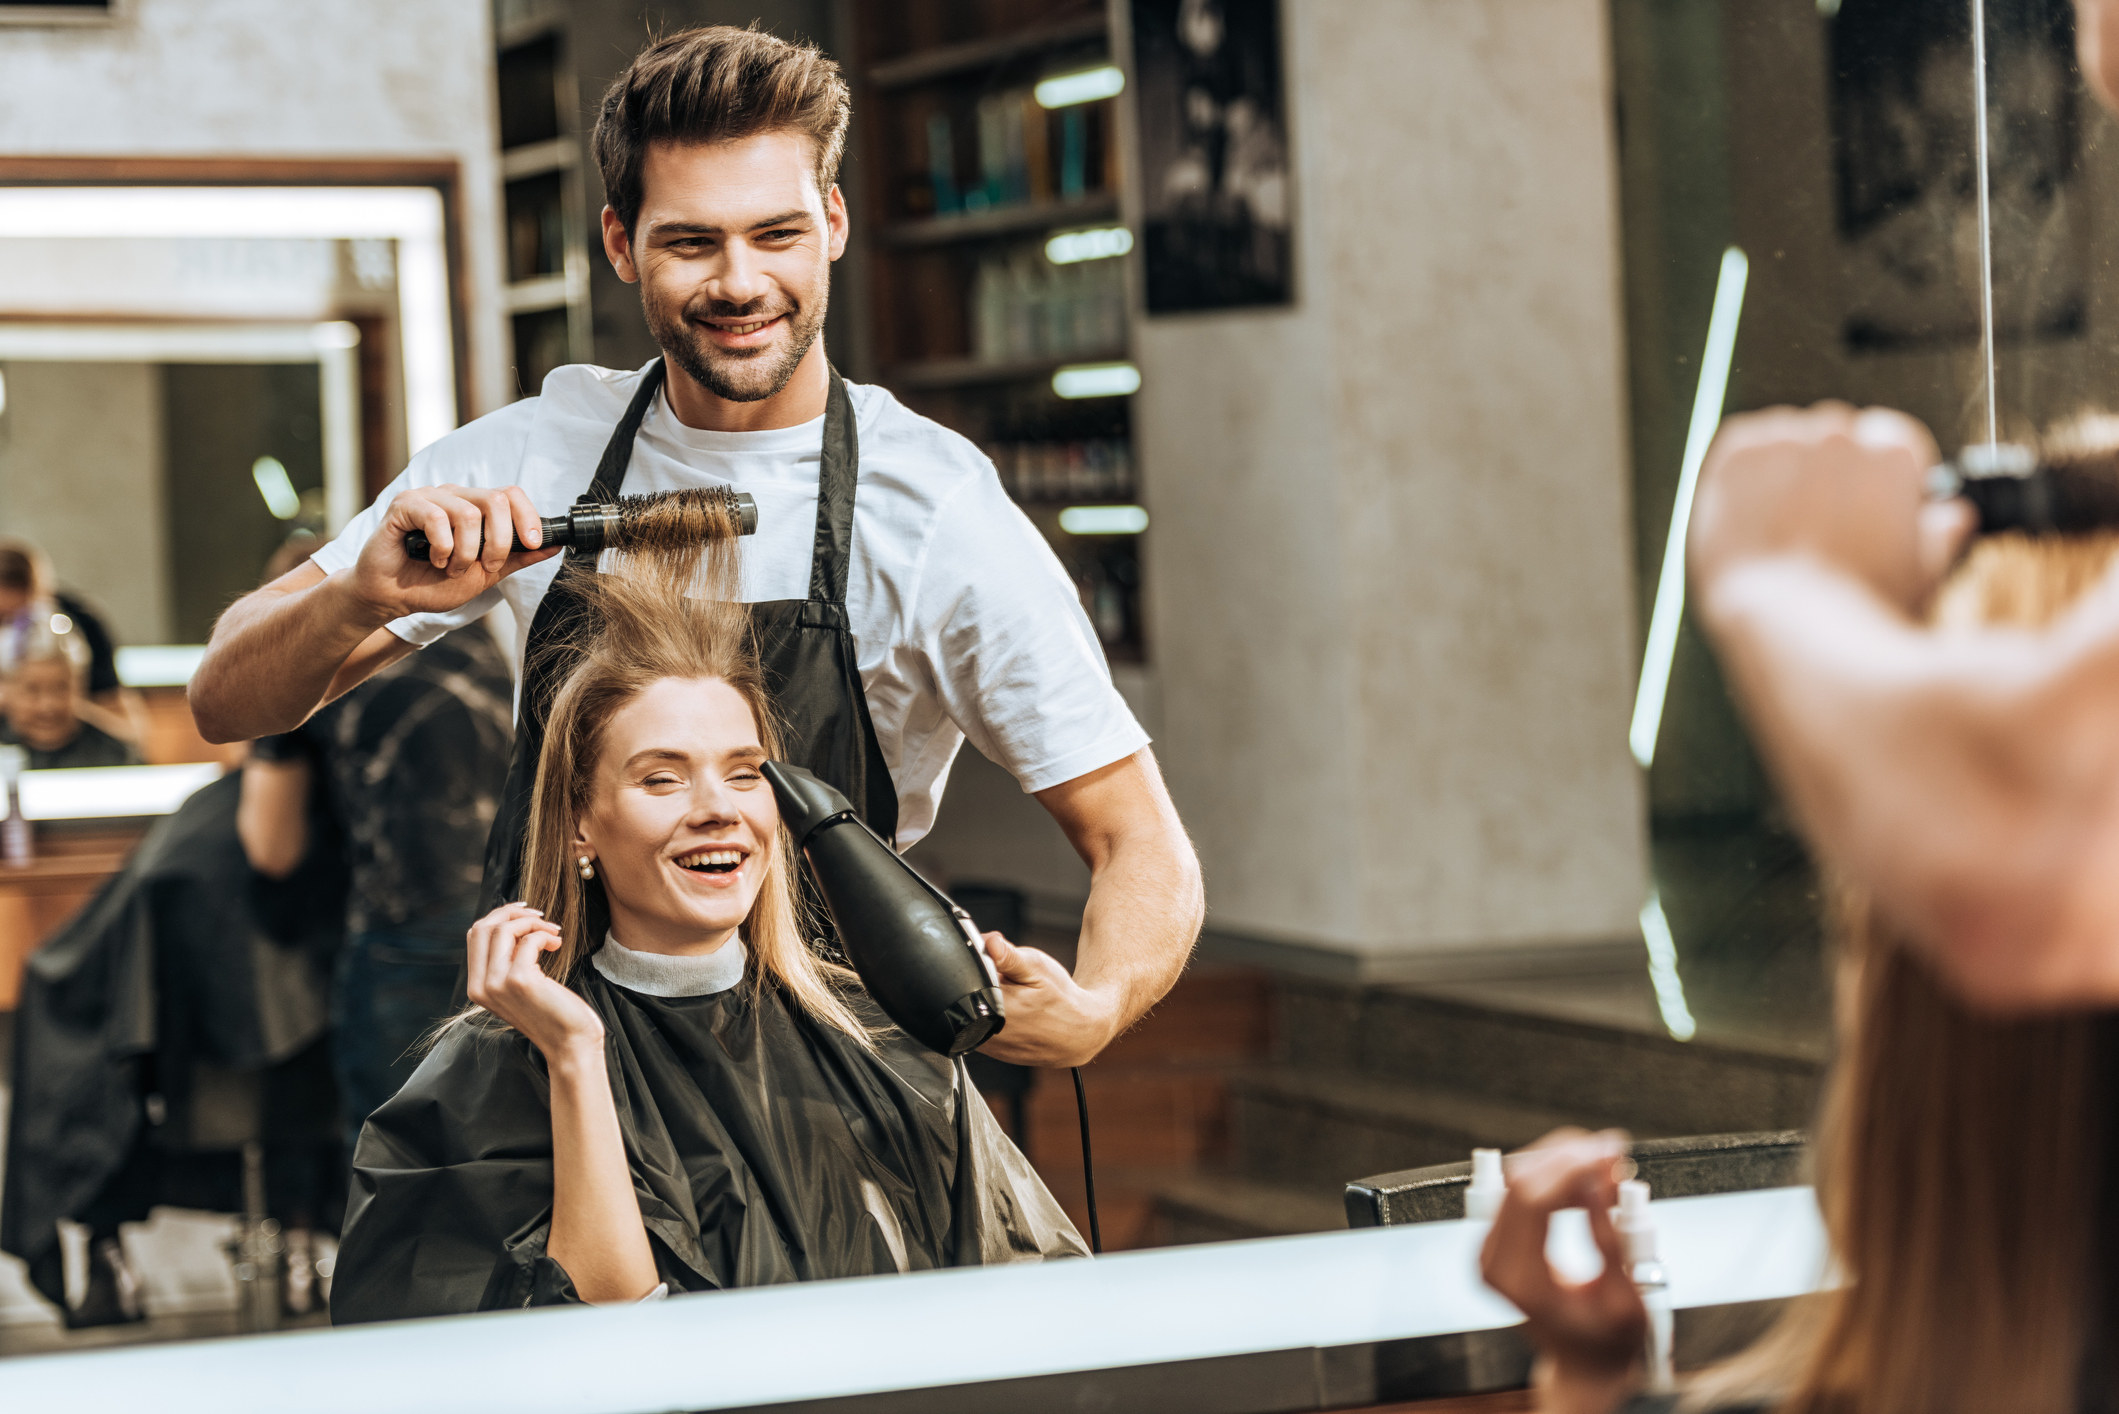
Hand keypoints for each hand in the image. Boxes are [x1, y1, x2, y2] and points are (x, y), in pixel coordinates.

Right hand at [346, 484, 558, 621]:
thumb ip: (518, 558)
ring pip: (469, 513)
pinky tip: (434, 559)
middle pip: (496, 499)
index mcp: (476, 508)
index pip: (512, 494)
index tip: (532, 543)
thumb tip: (555, 545)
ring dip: (466, 552)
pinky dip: (442, 546)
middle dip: (499, 541)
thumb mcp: (486, 574)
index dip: (528, 517)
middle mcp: (456, 496)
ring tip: (453, 568)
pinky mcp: (406, 504)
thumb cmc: (434, 583)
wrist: (392, 598)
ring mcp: (430, 496)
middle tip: (485, 566)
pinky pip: (437, 517)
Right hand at [465, 904, 604, 1062]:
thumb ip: (507, 961)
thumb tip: (512, 924)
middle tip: (541, 917)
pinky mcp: (519, 980)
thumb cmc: (552, 1013)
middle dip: (512, 912)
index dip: (499, 916)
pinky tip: (557, 944)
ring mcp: (497, 983)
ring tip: (553, 932)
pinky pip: (529, 939)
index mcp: (477, 987)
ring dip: (532, 922)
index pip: (474, 935)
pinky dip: (545, 935)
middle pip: (482, 927)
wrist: (570, 1044)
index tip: (525, 913)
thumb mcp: (519, 985)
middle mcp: (481, 986)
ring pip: (502, 929)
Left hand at [974, 932, 1120, 1067]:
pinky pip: (977, 1027)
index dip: (979, 965)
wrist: (1080, 1033)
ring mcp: (989, 1046)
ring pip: (970, 1013)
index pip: (965, 977)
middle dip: (982, 984)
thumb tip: (988, 941)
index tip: (999, 966)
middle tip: (1010, 984)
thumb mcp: (1038, 969)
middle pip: (966, 996)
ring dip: (983, 1002)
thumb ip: (1009, 956)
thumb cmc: (1062, 1000)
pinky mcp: (991, 1052)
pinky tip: (1011, 1015)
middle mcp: (989, 1030)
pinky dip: (988, 1017)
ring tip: (1012, 1000)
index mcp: (998, 1007)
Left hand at [1480, 1129, 1646, 1413]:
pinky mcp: (1496, 1241)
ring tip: (1608, 1168)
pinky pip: (1520, 1191)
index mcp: (1522, 1281)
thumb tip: (1598, 1183)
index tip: (1610, 1151)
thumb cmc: (1607, 1342)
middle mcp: (1494, 1263)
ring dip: (1563, 1162)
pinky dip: (1555, 1177)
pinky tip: (1586, 1181)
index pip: (1533, 1200)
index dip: (1572, 1166)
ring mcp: (1489, 1251)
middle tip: (1613, 1150)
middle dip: (1569, 1155)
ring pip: (1518, 1178)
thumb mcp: (1626, 1300)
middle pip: (1520, 1181)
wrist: (1582, 1366)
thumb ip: (1610, 1241)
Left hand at [1690, 403, 1969, 618]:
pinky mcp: (1737, 454)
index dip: (1881, 475)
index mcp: (1894, 452)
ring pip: (1789, 437)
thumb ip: (1940, 533)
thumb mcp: (1922, 572)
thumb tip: (1953, 515)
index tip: (1869, 503)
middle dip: (1833, 471)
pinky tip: (1751, 509)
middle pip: (1839, 436)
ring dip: (1788, 465)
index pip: (1891, 438)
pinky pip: (1744, 443)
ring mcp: (1785, 441)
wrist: (1786, 626)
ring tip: (1783, 524)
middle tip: (1821, 524)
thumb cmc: (1860, 607)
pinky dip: (1747, 468)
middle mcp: (1841, 435)